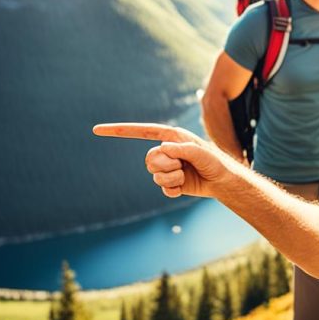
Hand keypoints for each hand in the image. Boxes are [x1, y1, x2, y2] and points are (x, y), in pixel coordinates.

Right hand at [92, 123, 239, 198]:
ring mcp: (166, 167)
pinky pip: (162, 188)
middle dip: (165, 165)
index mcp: (169, 137)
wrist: (222, 180)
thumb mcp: (200, 152)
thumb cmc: (214, 161)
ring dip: (172, 177)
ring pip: (154, 175)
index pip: (140, 131)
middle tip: (182, 166)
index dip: (118, 131)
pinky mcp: (170, 182)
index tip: (97, 130)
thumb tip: (163, 149)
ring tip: (186, 175)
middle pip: (148, 159)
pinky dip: (173, 189)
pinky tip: (184, 187)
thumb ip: (182, 149)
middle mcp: (166, 151)